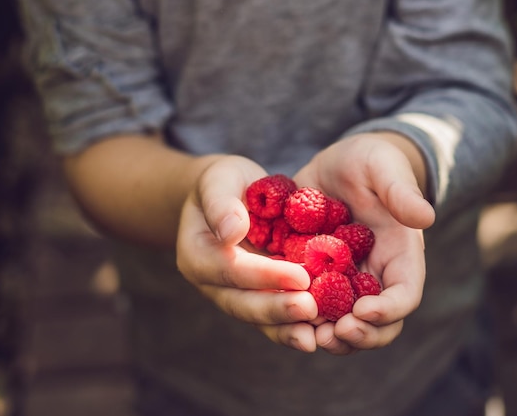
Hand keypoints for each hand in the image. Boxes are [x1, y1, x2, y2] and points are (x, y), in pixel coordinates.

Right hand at [176, 155, 318, 351]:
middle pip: (242, 303)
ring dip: (287, 328)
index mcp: (197, 255)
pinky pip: (272, 319)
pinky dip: (293, 327)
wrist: (230, 196)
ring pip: (258, 318)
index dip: (264, 275)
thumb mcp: (219, 180)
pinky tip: (319, 335)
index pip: (231, 269)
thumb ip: (221, 203)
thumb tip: (231, 231)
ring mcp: (233, 295)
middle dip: (277, 309)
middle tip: (310, 310)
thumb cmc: (225, 183)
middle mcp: (212, 283)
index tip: (301, 277)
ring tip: (316, 336)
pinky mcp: (256, 298)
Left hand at [294, 132, 435, 354]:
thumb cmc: (369, 161)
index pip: (405, 294)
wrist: (338, 164)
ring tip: (307, 335)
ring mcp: (344, 281)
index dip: (388, 310)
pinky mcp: (315, 277)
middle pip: (377, 323)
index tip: (363, 311)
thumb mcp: (384, 167)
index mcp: (400, 255)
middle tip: (331, 334)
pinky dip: (300, 317)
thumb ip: (401, 191)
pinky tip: (282, 315)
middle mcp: (375, 276)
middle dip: (358, 335)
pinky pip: (311, 305)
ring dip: (329, 336)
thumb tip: (426, 217)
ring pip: (343, 323)